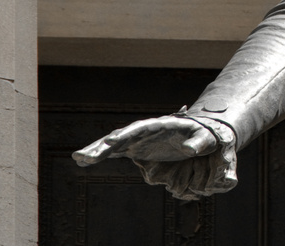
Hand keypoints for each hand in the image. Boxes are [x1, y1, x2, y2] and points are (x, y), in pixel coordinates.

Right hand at [72, 115, 218, 165]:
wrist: (202, 136)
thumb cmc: (206, 136)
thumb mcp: (206, 139)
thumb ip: (197, 143)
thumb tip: (188, 150)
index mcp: (161, 125)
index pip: (140, 129)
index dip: (126, 135)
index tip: (111, 141)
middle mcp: (146, 131)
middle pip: (121, 136)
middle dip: (103, 145)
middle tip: (84, 155)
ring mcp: (139, 140)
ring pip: (113, 144)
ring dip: (97, 150)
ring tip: (78, 158)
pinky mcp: (137, 149)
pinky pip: (115, 152)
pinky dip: (102, 155)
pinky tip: (85, 160)